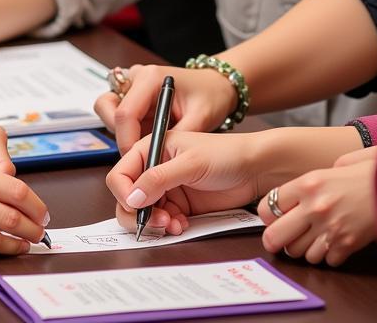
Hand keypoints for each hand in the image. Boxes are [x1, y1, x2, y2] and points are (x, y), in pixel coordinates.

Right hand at [94, 63, 236, 152]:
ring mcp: (132, 87)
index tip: (139, 164)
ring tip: (147, 147)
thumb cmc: (211, 95)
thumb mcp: (200, 119)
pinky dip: (129, 133)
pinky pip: (121, 117)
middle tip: (135, 152)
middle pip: (107, 106)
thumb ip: (174, 140)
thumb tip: (155, 165)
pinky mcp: (134, 98)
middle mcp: (136, 78)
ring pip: (109, 112)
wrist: (217, 85)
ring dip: (122, 133)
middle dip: (117, 134)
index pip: (125, 113)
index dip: (128, 142)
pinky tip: (149, 143)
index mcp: (150, 78)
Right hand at [106, 130, 265, 234]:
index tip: (137, 206)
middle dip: (138, 213)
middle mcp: (154, 169)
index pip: (121, 174)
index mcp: (150, 149)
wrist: (254, 170)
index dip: (124, 192)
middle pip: (127, 196)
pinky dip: (169, 227)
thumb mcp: (190, 164)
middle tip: (158, 221)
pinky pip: (162, 221)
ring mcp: (166, 189)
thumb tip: (133, 197)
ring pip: (144, 213)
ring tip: (174, 224)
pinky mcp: (179, 206)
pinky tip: (183, 225)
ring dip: (155, 223)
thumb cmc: (225, 154)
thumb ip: (159, 179)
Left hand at [258, 145, 376, 265]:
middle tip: (274, 241)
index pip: (268, 206)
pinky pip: (325, 260)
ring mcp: (331, 228)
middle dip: (273, 240)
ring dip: (302, 249)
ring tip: (307, 241)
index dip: (267, 214)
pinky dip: (326, 256)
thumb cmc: (370, 172)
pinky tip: (330, 245)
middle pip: (276, 235)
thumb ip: (314, 178)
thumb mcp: (336, 164)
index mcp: (307, 184)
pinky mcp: (348, 245)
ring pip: (300, 252)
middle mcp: (314, 207)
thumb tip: (302, 188)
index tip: (271, 217)